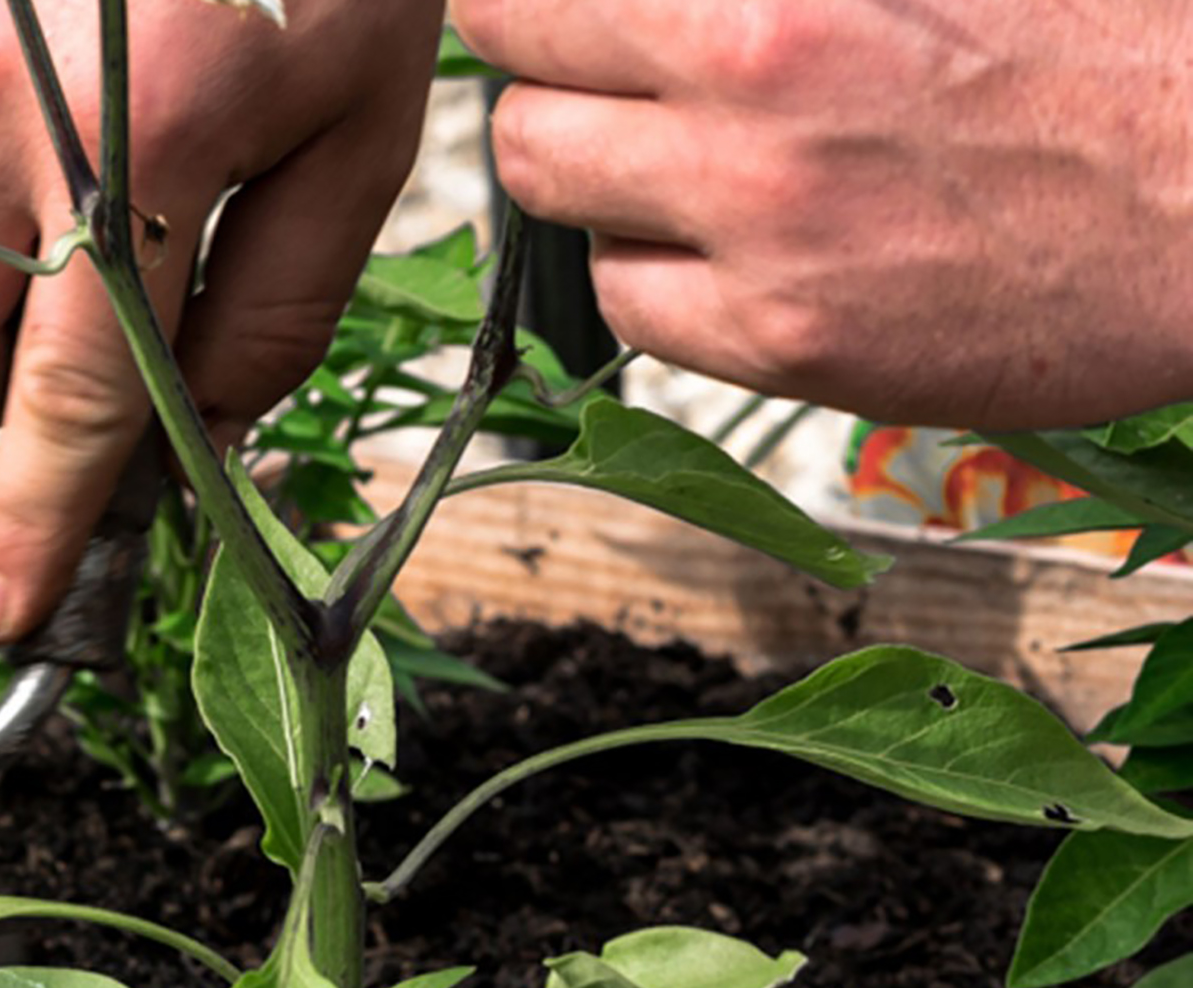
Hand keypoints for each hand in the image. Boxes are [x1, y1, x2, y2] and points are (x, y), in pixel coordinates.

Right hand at [0, 0, 441, 642]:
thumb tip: (207, 432)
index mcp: (149, 133)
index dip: (35, 514)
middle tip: (109, 387)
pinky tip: (69, 138)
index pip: (74, 385)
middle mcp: (9, 103)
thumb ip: (282, 301)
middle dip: (11, 412)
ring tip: (97, 244)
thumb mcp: (360, 123)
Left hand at [452, 0, 1192, 428]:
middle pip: (515, 108)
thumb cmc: (1086, 53)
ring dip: (598, 189)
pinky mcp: (785, 340)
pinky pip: (629, 309)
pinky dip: (660, 281)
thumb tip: (640, 3)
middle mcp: (747, 96)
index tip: (562, 22)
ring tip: (685, 172)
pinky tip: (737, 252)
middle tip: (612, 93)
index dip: (536, 12)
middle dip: (553, 93)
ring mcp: (759, 230)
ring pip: (555, 207)